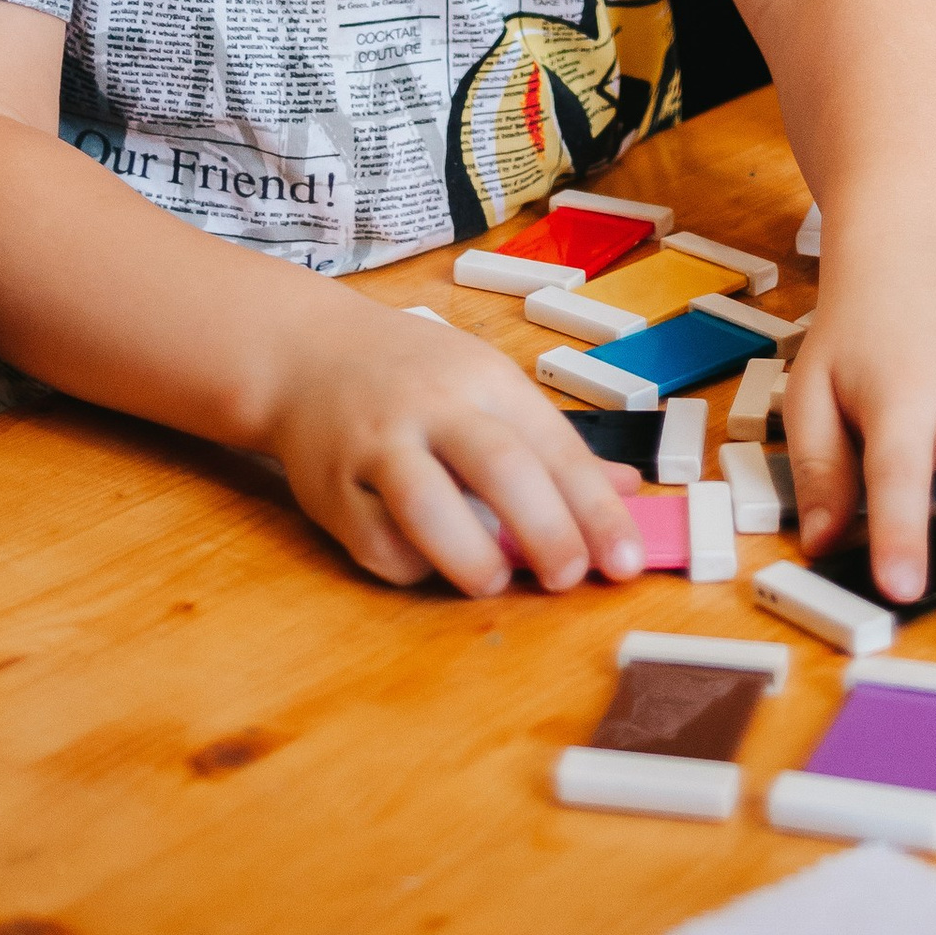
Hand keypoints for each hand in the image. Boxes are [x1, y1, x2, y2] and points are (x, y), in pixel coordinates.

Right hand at [267, 298, 648, 598]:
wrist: (307, 352)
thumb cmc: (413, 375)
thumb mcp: (487, 385)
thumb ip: (551, 443)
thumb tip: (626, 491)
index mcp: (486, 381)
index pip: (555, 446)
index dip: (596, 508)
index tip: (628, 558)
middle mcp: (435, 407)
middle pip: (500, 468)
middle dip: (545, 530)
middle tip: (570, 577)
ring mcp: (379, 446)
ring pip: (428, 505)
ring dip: (471, 556)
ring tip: (496, 582)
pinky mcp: (332, 489)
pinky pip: (376, 543)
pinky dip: (411, 566)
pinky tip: (431, 565)